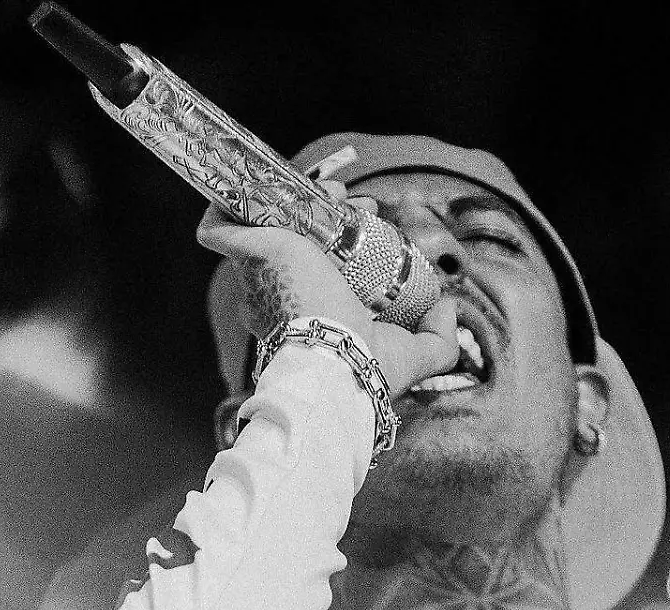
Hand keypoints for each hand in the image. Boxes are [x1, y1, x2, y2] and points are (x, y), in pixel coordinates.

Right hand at [196, 181, 459, 399]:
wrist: (333, 363)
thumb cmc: (366, 366)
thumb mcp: (417, 356)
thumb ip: (441, 339)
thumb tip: (449, 306)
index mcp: (309, 314)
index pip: (318, 265)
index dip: (345, 233)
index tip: (374, 219)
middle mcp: (279, 294)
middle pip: (293, 237)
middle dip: (326, 209)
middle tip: (357, 202)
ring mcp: (258, 274)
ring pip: (265, 221)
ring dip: (292, 194)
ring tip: (333, 187)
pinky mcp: (247, 254)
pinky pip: (220, 224)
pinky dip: (231, 202)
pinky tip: (268, 183)